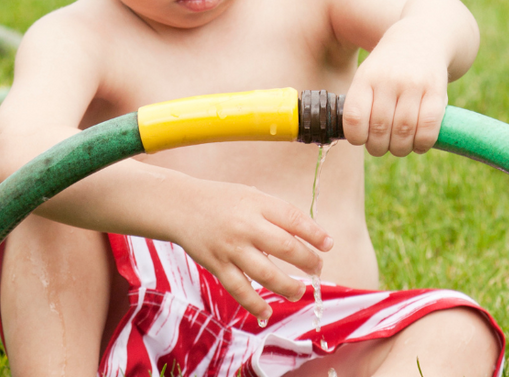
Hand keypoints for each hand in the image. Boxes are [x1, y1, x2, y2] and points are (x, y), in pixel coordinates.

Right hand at [169, 180, 333, 321]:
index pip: (294, 220)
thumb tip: (308, 237)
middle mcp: (246, 226)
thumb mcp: (252, 196)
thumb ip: (276, 214)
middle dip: (308, 262)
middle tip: (316, 269)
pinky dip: (254, 304)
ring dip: (288, 287)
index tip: (328, 245)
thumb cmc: (222, 201)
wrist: (180, 206)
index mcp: (257, 204)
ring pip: (266, 274)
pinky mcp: (217, 266)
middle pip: (286, 248)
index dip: (315, 235)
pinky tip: (266, 312)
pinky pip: (239, 290)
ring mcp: (231, 248)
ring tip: (299, 292)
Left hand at [342, 18, 450, 156]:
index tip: (361, 140)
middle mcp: (388, 80)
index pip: (354, 117)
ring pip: (403, 131)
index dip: (356, 137)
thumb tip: (359, 139)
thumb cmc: (390, 66)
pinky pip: (428, 127)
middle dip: (379, 147)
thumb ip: (362, 103)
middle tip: (381, 147)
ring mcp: (413, 85)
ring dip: (400, 149)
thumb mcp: (368, 74)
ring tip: (399, 147)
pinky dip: (422, 144)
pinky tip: (419, 145)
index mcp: (366, 77)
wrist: (423, 36)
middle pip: (379, 129)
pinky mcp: (436, 91)